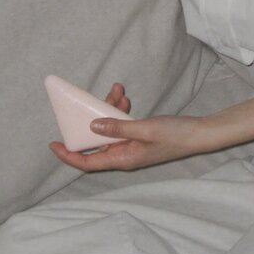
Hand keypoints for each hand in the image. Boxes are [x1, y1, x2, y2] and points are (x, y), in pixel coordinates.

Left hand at [49, 109, 230, 172]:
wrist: (200, 133)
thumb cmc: (175, 135)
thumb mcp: (145, 129)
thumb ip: (118, 128)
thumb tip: (92, 125)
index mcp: (123, 159)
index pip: (87, 163)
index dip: (68, 156)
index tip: (53, 145)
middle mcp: (125, 155)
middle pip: (97, 142)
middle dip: (91, 120)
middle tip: (90, 100)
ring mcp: (133, 146)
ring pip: (110, 129)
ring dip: (109, 110)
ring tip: (118, 90)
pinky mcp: (141, 137)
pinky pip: (123, 124)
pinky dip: (121, 111)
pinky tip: (124, 97)